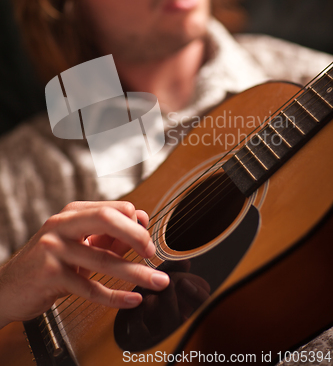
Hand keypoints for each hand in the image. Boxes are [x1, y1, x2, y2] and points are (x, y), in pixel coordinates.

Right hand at [0, 201, 168, 328]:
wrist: (8, 287)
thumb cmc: (48, 263)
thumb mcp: (78, 244)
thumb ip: (107, 235)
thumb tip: (141, 223)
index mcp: (73, 213)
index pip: (113, 208)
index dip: (135, 222)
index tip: (149, 238)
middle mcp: (62, 226)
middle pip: (108, 220)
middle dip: (137, 237)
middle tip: (152, 254)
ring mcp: (54, 249)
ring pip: (103, 259)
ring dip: (135, 272)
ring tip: (156, 280)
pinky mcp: (51, 275)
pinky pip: (90, 288)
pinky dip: (115, 296)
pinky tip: (132, 299)